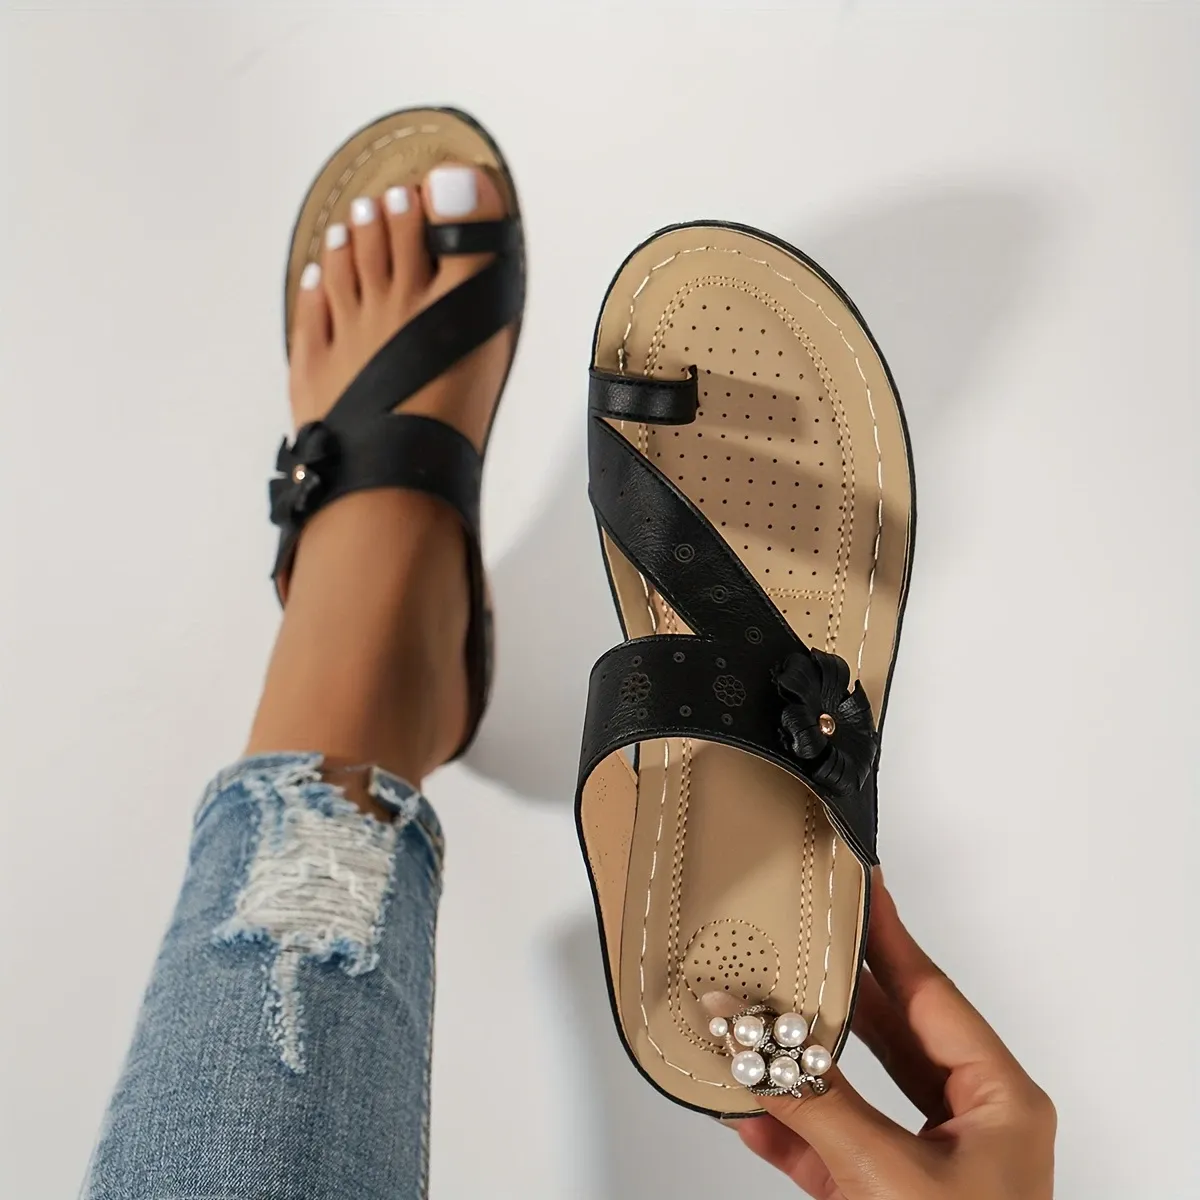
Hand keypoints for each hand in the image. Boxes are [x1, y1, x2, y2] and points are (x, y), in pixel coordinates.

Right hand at [735, 873, 1055, 1198]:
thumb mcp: (889, 1179)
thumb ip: (813, 1103)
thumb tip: (749, 1037)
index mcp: (999, 1103)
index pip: (932, 993)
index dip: (889, 936)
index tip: (862, 884)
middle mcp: (966, 1127)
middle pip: (889, 1034)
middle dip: (836, 992)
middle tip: (800, 934)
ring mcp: (923, 1168)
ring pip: (852, 1091)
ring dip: (798, 1063)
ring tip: (757, 1011)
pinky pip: (829, 1148)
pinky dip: (787, 1129)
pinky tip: (745, 1107)